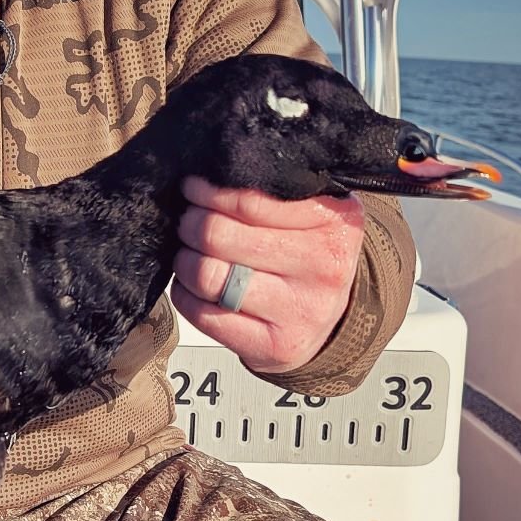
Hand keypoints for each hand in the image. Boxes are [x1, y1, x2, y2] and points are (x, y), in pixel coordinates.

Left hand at [170, 176, 365, 373]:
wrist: (333, 321)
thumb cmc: (313, 258)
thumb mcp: (315, 215)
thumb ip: (278, 193)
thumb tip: (214, 174)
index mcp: (334, 224)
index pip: (251, 203)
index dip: (210, 193)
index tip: (193, 188)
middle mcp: (322, 267)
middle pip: (220, 237)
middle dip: (191, 225)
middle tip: (188, 221)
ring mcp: (298, 310)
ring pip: (207, 276)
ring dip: (185, 261)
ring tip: (188, 253)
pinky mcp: (274, 346)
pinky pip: (204, 314)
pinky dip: (186, 295)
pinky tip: (194, 286)